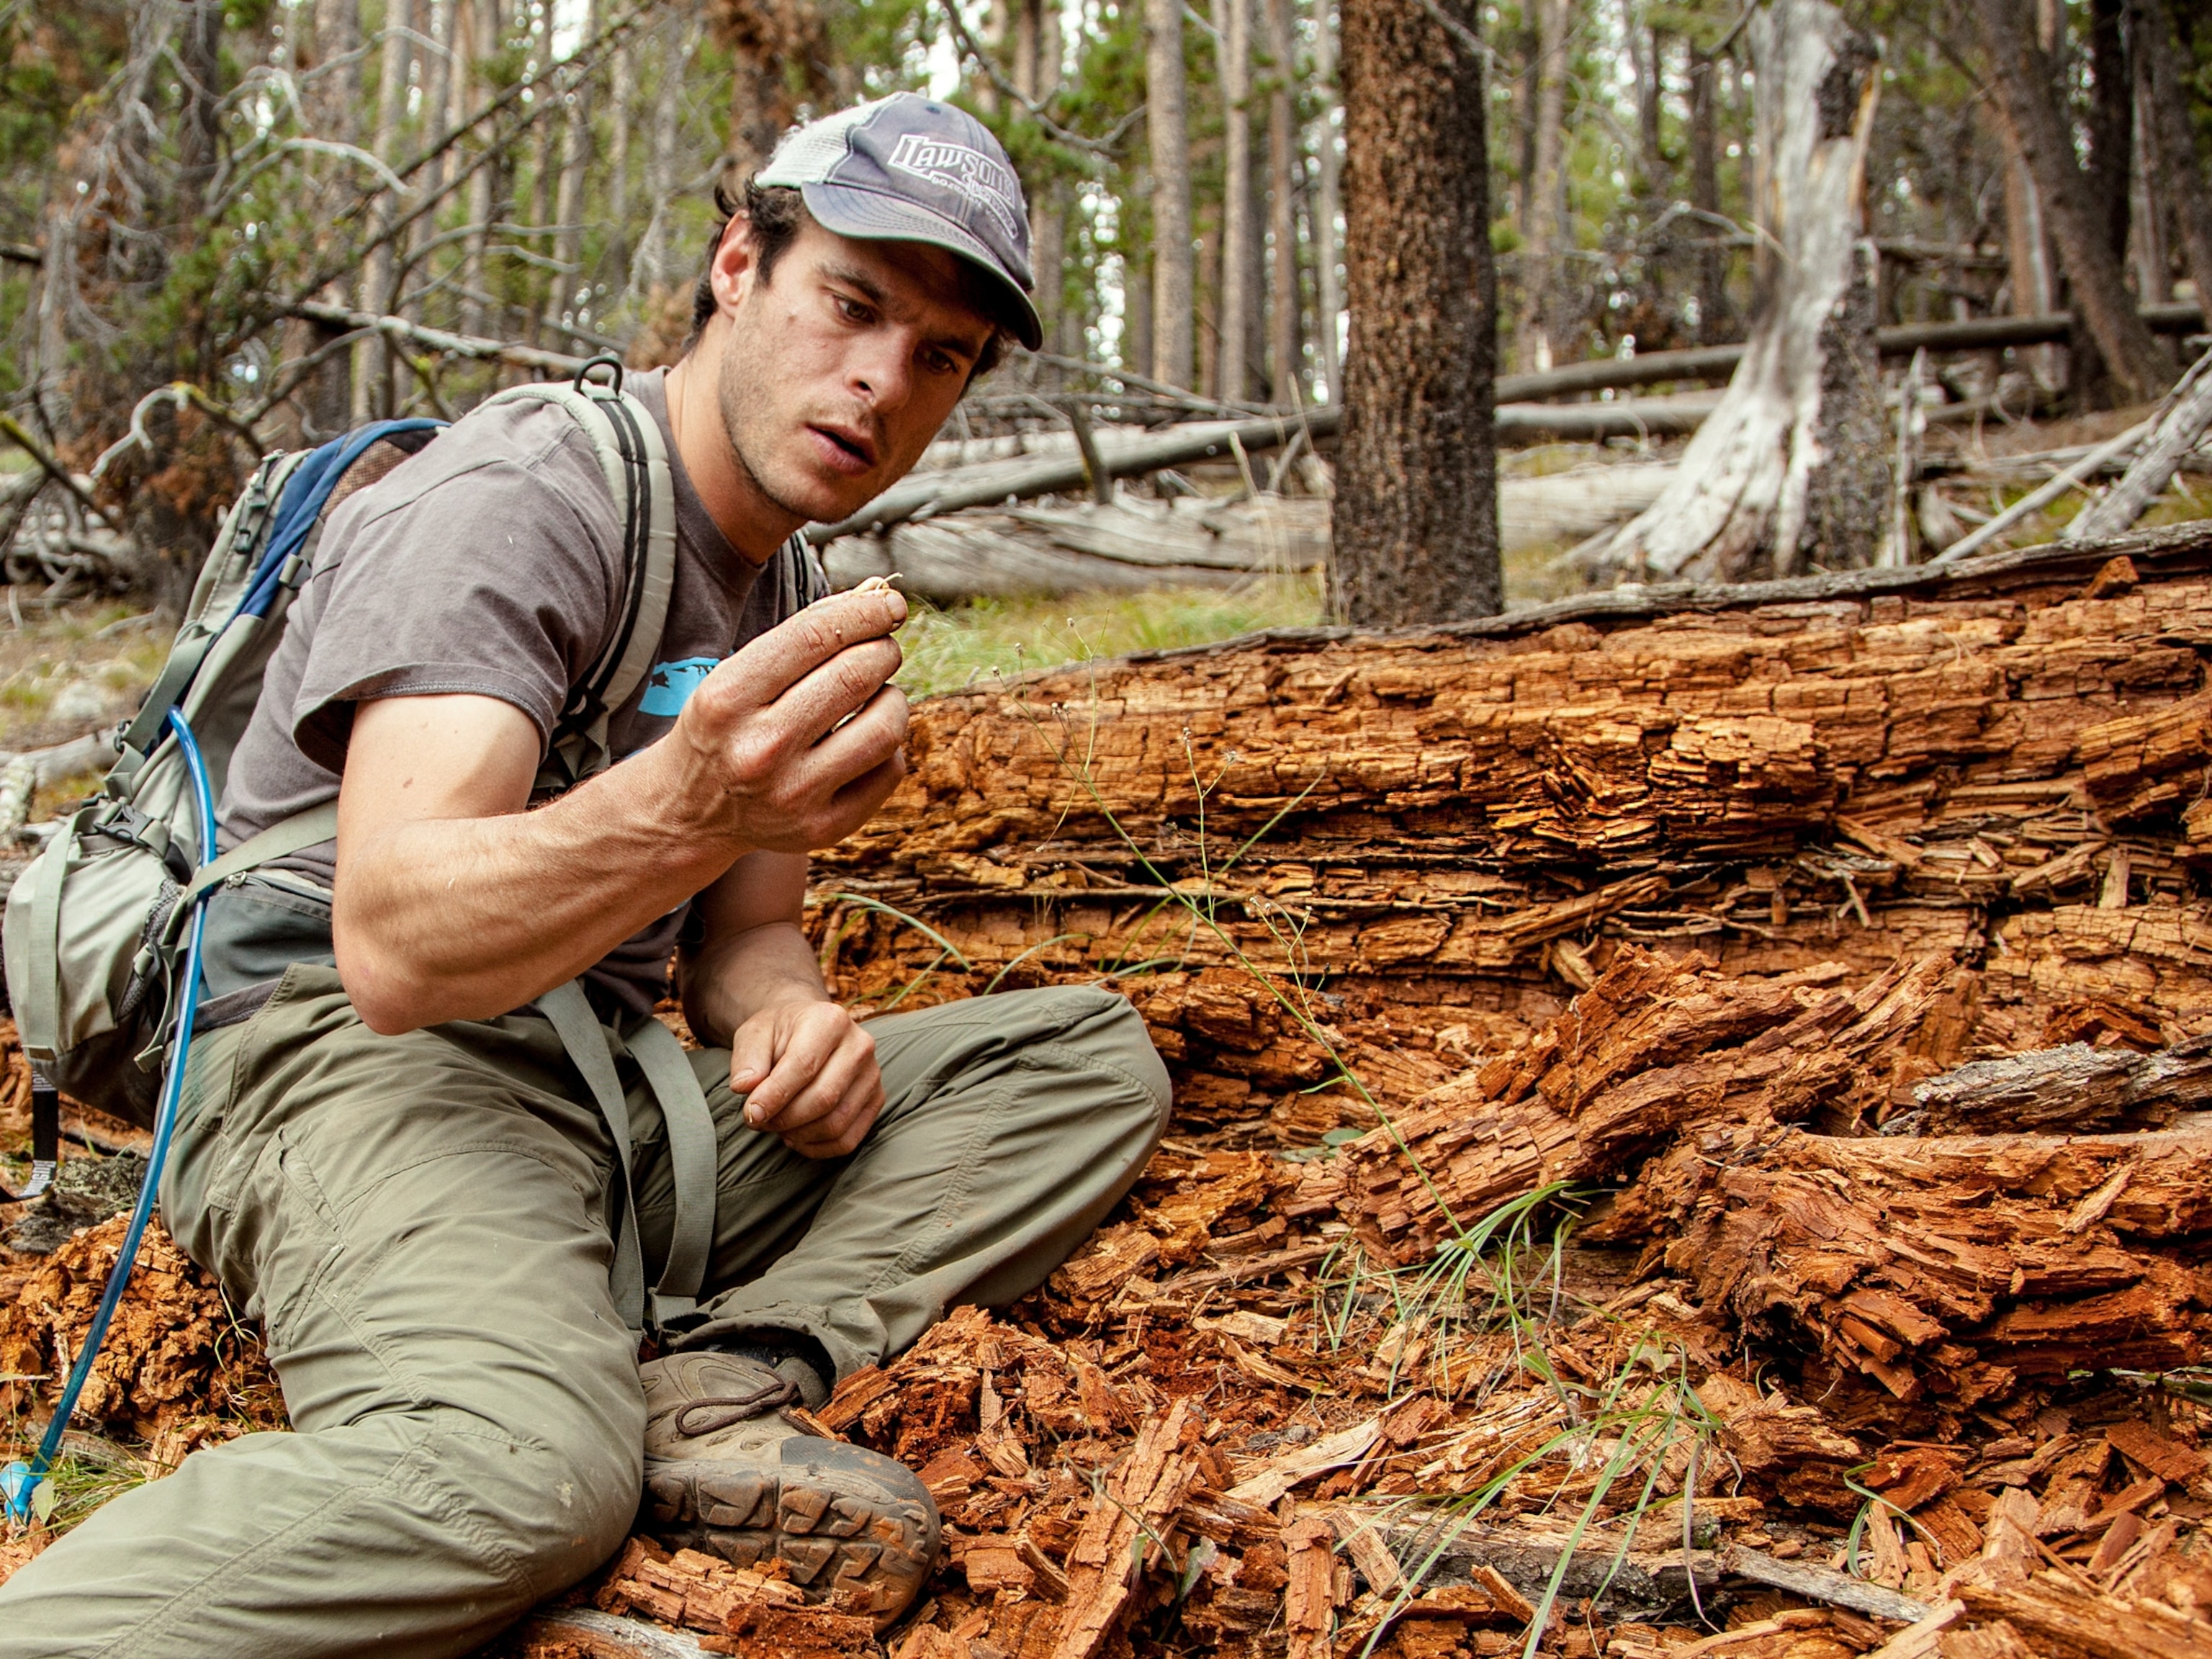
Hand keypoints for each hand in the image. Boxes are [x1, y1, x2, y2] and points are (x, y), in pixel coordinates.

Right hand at [669, 587, 910, 853]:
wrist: (690, 812)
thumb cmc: (727, 725)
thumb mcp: (738, 675)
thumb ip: (803, 634)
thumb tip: (878, 595)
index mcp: (728, 699)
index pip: (816, 637)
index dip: (866, 612)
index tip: (891, 604)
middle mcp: (760, 749)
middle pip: (857, 676)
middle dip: (884, 651)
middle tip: (883, 649)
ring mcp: (794, 795)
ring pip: (885, 728)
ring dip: (893, 698)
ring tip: (877, 695)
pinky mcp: (824, 827)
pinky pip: (890, 770)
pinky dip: (890, 745)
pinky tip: (865, 739)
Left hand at [728, 998, 883, 1157]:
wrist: (808, 1031)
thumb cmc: (779, 1034)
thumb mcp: (754, 1034)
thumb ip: (747, 1059)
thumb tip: (745, 1087)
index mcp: (830, 1021)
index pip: (804, 1066)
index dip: (774, 1096)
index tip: (751, 1113)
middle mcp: (859, 1045)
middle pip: (824, 1098)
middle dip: (784, 1119)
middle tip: (758, 1121)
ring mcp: (872, 1074)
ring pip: (836, 1123)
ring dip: (798, 1135)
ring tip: (776, 1125)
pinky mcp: (876, 1099)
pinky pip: (847, 1140)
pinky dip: (816, 1148)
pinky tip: (796, 1136)